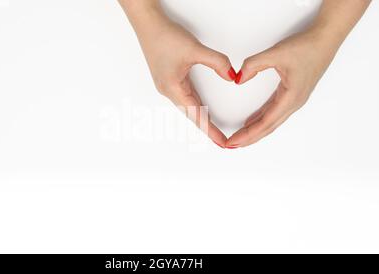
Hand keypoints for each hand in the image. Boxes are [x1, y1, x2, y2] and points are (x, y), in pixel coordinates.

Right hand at [132, 10, 235, 146]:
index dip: (211, 130)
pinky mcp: (169, 80)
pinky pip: (186, 99)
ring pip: (188, 108)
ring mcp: (168, 86)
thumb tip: (232, 76)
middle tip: (223, 141)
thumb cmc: (164, 36)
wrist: (147, 24)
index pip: (197, 115)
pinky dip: (196, 107)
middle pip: (192, 116)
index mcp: (173, 89)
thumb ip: (216, 62)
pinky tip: (203, 110)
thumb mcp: (195, 49)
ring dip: (202, 119)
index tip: (222, 142)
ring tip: (215, 130)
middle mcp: (169, 91)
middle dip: (208, 129)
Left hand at [225, 29, 338, 147]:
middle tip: (231, 145)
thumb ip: (254, 64)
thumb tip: (239, 79)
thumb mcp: (276, 53)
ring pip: (271, 121)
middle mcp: (293, 102)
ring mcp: (294, 99)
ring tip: (239, 137)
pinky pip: (274, 111)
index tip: (234, 141)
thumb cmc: (306, 46)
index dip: (248, 134)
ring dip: (255, 130)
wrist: (326, 38)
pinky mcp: (292, 93)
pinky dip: (261, 118)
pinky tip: (251, 122)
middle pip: (268, 127)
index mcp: (291, 97)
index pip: (266, 122)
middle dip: (249, 137)